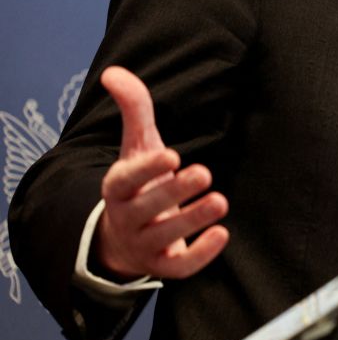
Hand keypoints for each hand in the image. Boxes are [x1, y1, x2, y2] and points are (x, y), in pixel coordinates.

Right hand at [94, 66, 228, 279]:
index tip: (172, 154)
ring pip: (165, 237)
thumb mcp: (137, 146)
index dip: (145, 169)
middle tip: (204, 171)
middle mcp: (127, 218)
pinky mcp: (163, 266)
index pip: (124, 180)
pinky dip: (200, 254)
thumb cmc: (139, 183)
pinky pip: (179, 267)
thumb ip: (133, 109)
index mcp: (117, 188)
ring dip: (192, 220)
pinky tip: (222, 234)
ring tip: (220, 200)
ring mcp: (144, 244)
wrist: (124, 239)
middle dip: (174, 192)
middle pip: (146, 208)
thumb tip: (113, 71)